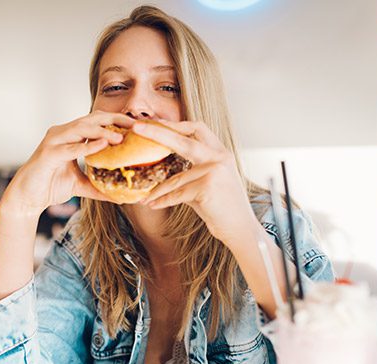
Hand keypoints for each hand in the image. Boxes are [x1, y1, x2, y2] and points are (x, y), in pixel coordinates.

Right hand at [3, 111, 131, 215]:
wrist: (27, 198)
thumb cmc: (51, 185)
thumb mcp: (82, 185)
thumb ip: (100, 187)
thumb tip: (122, 197)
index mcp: (71, 136)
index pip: (97, 122)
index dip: (117, 121)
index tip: (137, 125)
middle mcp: (62, 133)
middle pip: (91, 119)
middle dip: (114, 120)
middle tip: (135, 125)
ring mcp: (53, 142)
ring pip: (81, 129)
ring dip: (102, 132)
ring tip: (121, 138)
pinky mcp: (47, 154)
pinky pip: (70, 148)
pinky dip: (87, 146)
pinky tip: (102, 145)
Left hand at [132, 120, 258, 245]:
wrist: (241, 228)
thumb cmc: (223, 207)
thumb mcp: (210, 182)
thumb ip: (192, 170)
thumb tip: (163, 167)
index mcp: (221, 153)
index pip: (197, 129)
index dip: (175, 124)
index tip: (155, 123)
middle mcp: (219, 158)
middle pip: (183, 140)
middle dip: (157, 132)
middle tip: (136, 127)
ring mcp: (214, 171)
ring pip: (176, 178)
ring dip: (158, 190)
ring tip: (145, 197)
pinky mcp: (207, 187)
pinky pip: (177, 194)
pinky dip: (163, 201)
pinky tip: (152, 205)